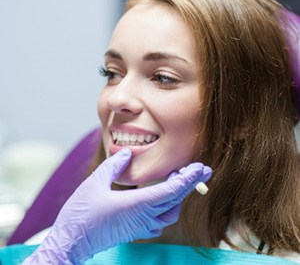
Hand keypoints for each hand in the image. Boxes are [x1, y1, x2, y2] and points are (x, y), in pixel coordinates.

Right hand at [23, 148, 211, 263]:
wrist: (71, 241)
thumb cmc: (81, 213)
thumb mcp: (95, 182)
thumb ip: (114, 165)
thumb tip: (127, 153)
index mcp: (137, 204)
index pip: (172, 190)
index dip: (188, 179)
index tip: (200, 168)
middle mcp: (143, 216)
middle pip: (176, 200)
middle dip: (190, 183)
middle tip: (200, 170)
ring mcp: (141, 226)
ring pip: (171, 212)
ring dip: (179, 196)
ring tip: (178, 180)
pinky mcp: (136, 231)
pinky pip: (161, 220)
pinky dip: (168, 207)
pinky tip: (163, 199)